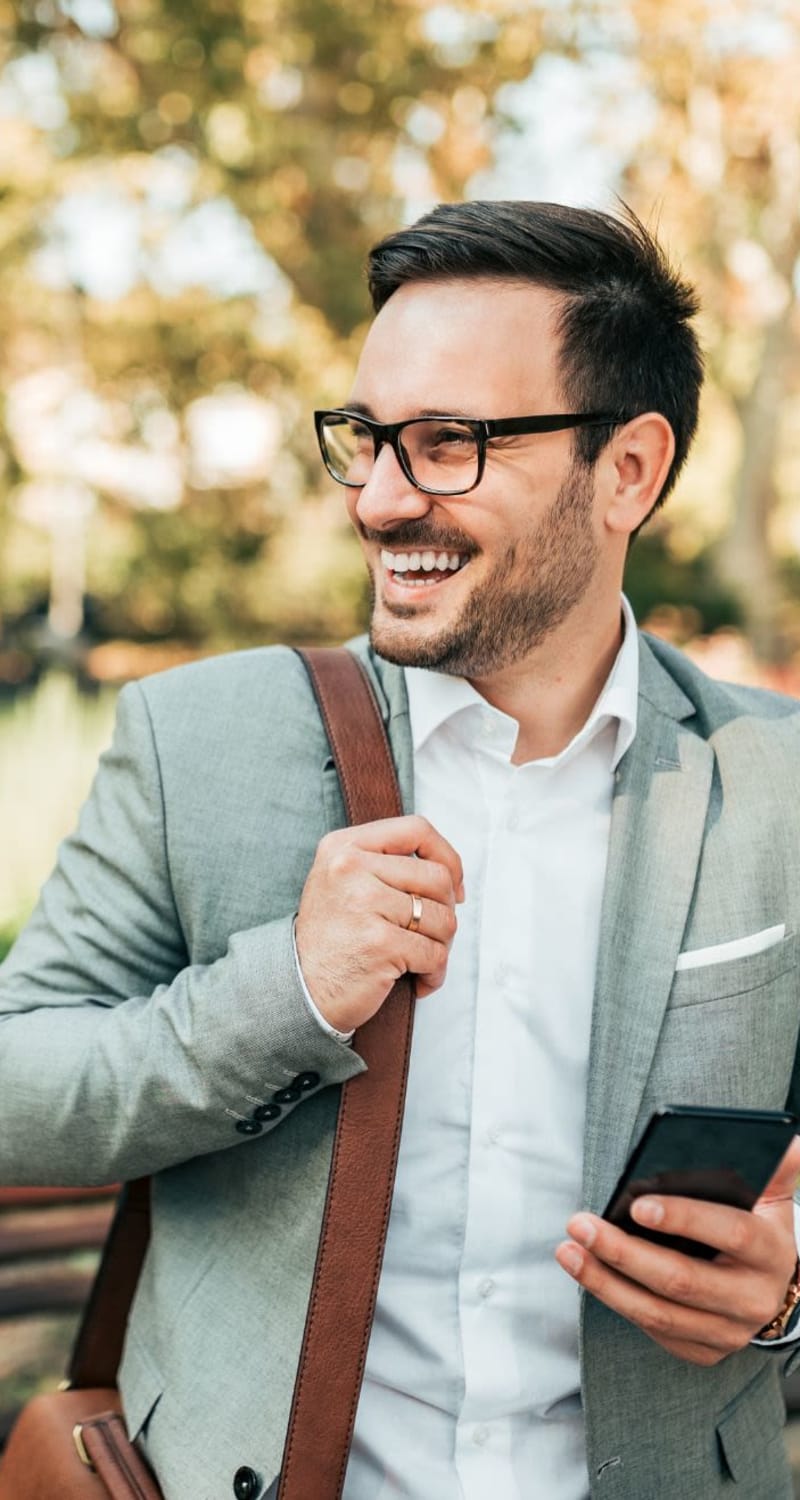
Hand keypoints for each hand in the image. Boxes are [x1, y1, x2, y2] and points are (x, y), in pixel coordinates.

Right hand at [295, 815, 464, 1033]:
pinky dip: (435, 973)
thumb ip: (386, 864)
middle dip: (446, 912)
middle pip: (437, 878)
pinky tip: (419, 980)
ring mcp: (364, 903)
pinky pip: (435, 954)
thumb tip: (450, 871)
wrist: (300, 990)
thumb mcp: (343, 882)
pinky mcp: (379, 942)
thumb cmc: (332, 939)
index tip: (453, 887)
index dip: (447, 858)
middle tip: (431, 935)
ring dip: (442, 946)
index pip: (417, 830)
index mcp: (344, 846)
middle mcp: (350, 867)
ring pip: (443, 918)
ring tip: (420, 959)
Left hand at [555, 1134, 799, 1365]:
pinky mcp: (704, 1351)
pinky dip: (617, 1301)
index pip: (730, 1232)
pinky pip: (653, 1329)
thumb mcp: (772, 1198)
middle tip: (579, 1224)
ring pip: (658, 1313)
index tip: (637, 1204)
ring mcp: (729, 1332)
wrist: (770, 1288)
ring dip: (605, 1282)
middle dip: (624, 1252)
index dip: (684, 1218)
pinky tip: (589, 1273)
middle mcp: (753, 1299)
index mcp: (771, 1252)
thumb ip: (776, 1169)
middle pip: (681, 1280)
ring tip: (568, 1251)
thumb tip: (787, 1139)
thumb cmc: (758, 1229)